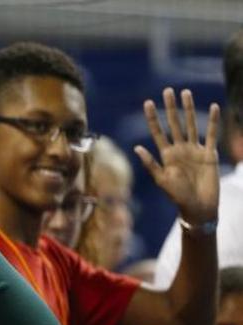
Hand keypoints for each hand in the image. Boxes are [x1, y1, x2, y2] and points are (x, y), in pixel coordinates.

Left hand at [134, 87, 219, 222]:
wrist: (198, 206)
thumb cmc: (177, 197)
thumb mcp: (161, 180)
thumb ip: (150, 164)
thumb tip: (136, 147)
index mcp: (166, 155)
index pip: (158, 132)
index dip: (153, 118)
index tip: (147, 103)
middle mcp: (179, 149)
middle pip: (174, 124)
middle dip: (170, 108)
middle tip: (167, 91)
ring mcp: (195, 150)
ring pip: (191, 125)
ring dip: (188, 109)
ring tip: (185, 93)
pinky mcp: (209, 154)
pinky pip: (212, 134)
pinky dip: (213, 121)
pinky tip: (214, 106)